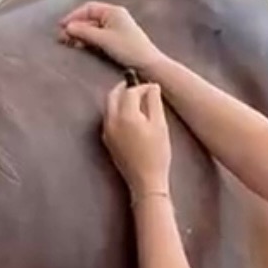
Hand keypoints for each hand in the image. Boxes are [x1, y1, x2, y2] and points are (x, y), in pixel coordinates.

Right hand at [59, 1, 163, 72]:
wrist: (147, 64)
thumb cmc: (128, 49)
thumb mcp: (104, 39)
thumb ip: (84, 32)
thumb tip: (67, 27)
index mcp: (113, 11)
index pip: (88, 8)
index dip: (73, 16)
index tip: (62, 27)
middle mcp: (114, 17)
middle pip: (89, 18)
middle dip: (75, 27)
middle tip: (61, 38)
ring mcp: (115, 28)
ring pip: (92, 28)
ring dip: (80, 34)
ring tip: (67, 43)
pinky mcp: (116, 40)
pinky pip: (97, 37)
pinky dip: (87, 40)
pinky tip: (79, 46)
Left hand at [103, 81, 170, 196]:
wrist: (145, 181)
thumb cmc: (156, 154)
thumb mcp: (160, 125)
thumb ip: (154, 102)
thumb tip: (152, 87)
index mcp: (125, 116)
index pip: (130, 91)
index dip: (142, 87)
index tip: (153, 88)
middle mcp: (111, 122)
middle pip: (112, 96)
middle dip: (124, 88)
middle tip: (138, 86)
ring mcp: (106, 132)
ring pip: (109, 107)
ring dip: (119, 99)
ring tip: (136, 100)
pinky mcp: (107, 141)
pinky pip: (109, 119)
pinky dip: (117, 111)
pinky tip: (130, 116)